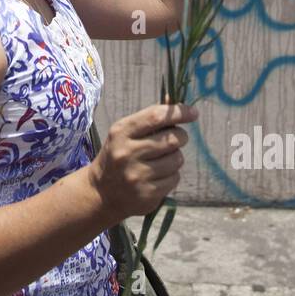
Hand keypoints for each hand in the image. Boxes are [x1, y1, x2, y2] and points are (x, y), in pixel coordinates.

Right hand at [86, 103, 198, 221]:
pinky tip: (158, 176)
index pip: (156, 116)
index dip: (179, 112)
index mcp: (121, 132)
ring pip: (177, 159)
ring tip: (162, 160)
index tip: (193, 112)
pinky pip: (175, 178)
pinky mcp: (147, 194)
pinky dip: (172, 175)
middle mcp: (127, 153)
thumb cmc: (118, 155)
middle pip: (172, 138)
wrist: (100, 193)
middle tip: (174, 139)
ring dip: (175, 157)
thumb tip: (175, 101)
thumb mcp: (125, 133)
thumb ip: (150, 118)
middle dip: (180, 136)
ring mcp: (137, 175)